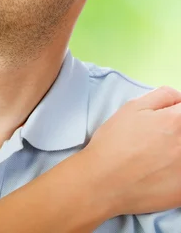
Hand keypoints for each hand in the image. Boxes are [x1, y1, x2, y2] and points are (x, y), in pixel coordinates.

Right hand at [83, 86, 180, 216]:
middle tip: (160, 138)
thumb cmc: (114, 143)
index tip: (170, 119)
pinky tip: (161, 174)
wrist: (105, 182)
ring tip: (159, 156)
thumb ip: (162, 96)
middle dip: (176, 131)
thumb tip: (180, 98)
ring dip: (176, 150)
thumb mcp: (131, 108)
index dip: (177, 113)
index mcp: (176, 121)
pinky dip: (175, 171)